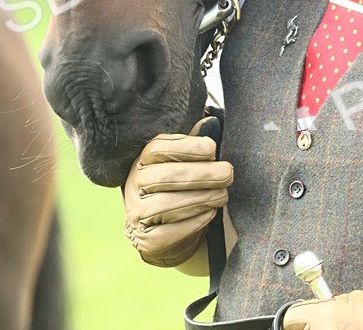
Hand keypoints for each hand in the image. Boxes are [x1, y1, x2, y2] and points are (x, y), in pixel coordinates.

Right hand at [122, 116, 232, 267]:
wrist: (159, 229)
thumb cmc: (174, 187)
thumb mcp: (177, 163)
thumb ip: (191, 145)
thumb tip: (210, 122)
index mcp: (142, 161)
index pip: (158, 149)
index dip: (186, 147)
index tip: (212, 148)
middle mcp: (134, 185)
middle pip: (168, 177)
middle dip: (203, 175)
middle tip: (228, 174)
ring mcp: (137, 213)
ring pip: (168, 205)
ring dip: (201, 198)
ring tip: (223, 195)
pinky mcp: (147, 240)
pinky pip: (170, 232)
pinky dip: (194, 222)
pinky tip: (210, 213)